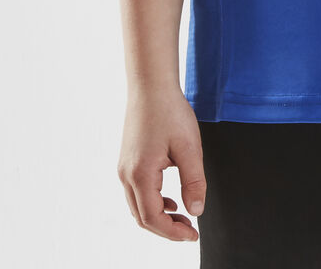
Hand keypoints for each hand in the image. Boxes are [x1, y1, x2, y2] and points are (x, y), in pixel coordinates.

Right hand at [117, 86, 205, 241]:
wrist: (150, 85)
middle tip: (190, 230)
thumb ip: (194, 181)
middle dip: (167, 229)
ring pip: (138, 207)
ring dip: (159, 217)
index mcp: (140, 174)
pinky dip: (153, 203)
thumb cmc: (169, 111)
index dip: (173, 233)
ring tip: (184, 217)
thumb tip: (196, 210)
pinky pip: (137, 192)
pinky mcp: (127, 161)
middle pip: (142, 218)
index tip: (193, 234)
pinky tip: (171, 200)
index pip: (153, 218)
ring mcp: (124, 168)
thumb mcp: (189, 147)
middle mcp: (126, 175)